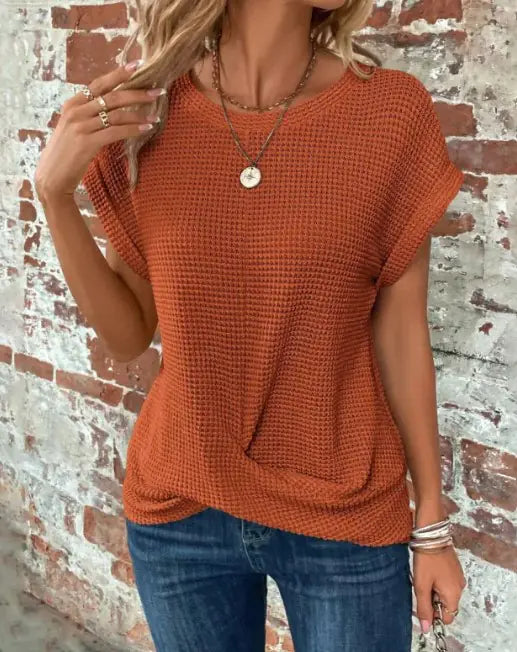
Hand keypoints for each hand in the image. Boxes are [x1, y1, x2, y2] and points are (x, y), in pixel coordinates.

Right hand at [34, 60, 162, 202]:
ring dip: (140, 114)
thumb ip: (89, 116)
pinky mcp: (87, 142)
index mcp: (72, 104)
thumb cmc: (66, 154)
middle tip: (158, 91)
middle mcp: (76, 111)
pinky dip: (133, 129)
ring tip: (157, 116)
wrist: (52, 177)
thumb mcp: (74, 128)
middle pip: (112, 96)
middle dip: (137, 93)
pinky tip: (146, 129)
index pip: (99, 83)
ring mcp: (81, 126)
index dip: (119, 74)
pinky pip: (116, 132)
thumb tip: (113, 109)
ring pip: (116, 114)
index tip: (138, 65)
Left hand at [412, 544, 465, 633]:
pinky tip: (428, 569)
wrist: (431, 534)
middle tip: (421, 584)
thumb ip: (424, 608)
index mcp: (454, 595)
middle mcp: (460, 588)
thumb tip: (426, 629)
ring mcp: (458, 577)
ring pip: (444, 593)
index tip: (422, 601)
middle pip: (445, 605)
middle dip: (432, 599)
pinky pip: (445, 582)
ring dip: (433, 589)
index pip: (446, 617)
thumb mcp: (421, 585)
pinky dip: (436, 580)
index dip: (433, 614)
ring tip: (424, 575)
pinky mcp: (454, 568)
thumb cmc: (426, 560)